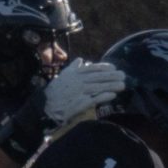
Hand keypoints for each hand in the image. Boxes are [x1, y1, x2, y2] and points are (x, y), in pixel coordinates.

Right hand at [0, 58, 124, 162]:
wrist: (44, 107)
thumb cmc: (53, 93)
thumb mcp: (62, 76)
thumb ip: (72, 68)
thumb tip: (81, 61)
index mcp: (74, 74)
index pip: (93, 68)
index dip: (105, 68)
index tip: (115, 68)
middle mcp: (78, 81)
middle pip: (99, 77)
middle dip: (112, 76)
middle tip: (124, 76)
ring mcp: (79, 92)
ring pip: (98, 87)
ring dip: (112, 85)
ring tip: (122, 85)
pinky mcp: (79, 103)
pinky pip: (94, 99)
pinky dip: (104, 96)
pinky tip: (113, 95)